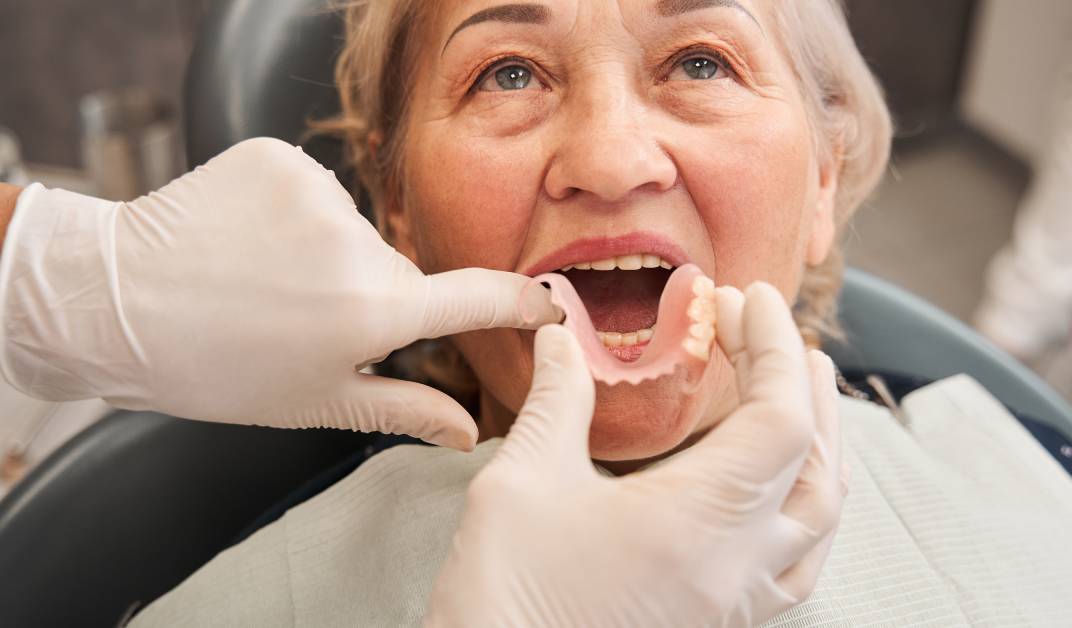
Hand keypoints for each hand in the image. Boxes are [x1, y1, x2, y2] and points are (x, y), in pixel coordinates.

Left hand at [0, 137, 558, 449]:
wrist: (113, 301)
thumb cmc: (215, 368)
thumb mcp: (316, 400)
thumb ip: (404, 409)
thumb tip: (468, 431)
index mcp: (374, 312)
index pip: (476, 298)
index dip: (521, 302)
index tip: (551, 303)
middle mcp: (357, 245)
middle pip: (398, 269)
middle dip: (372, 294)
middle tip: (308, 319)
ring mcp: (318, 193)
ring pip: (354, 229)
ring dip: (327, 252)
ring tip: (266, 278)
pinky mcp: (282, 158)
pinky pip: (314, 189)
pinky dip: (292, 212)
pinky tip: (250, 238)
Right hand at [425, 282, 843, 626]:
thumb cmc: (503, 598)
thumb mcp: (521, 483)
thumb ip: (559, 400)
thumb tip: (564, 336)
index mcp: (698, 525)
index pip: (779, 420)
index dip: (774, 348)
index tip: (748, 300)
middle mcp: (735, 570)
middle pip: (817, 468)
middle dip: (805, 390)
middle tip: (779, 335)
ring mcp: (732, 607)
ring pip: (818, 524)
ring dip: (819, 450)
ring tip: (798, 397)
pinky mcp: (716, 627)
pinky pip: (794, 568)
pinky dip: (803, 512)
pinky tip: (776, 490)